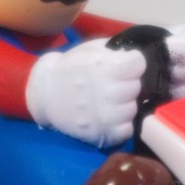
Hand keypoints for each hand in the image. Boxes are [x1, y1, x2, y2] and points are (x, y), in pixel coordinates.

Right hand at [26, 39, 145, 146]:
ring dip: (124, 103)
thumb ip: (114, 51)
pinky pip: (127, 129)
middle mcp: (108, 91)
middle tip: (113, 83)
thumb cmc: (69, 68)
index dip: (132, 63)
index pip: (139, 63)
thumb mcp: (90, 50)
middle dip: (127, 82)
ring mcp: (107, 115)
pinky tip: (110, 116)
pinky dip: (121, 123)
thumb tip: (133, 57)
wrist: (44, 93)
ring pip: (133, 108)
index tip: (124, 65)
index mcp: (105, 67)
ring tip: (110, 100)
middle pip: (137, 86)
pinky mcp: (105, 134)